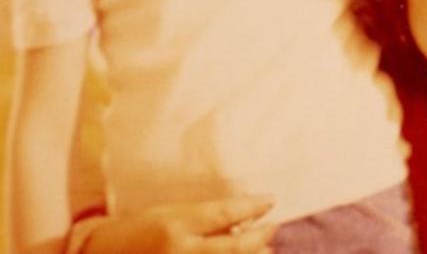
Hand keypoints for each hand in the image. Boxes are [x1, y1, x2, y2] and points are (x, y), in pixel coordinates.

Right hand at [76, 195, 276, 253]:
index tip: (271, 200)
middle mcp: (180, 251)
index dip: (254, 207)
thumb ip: (199, 221)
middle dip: (261, 237)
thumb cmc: (131, 234)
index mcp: (175, 224)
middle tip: (273, 228)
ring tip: (266, 251)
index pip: (227, 213)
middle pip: (236, 246)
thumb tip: (238, 224)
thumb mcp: (165, 216)